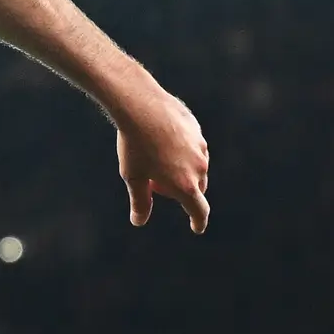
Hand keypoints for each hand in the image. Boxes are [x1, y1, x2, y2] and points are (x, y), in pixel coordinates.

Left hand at [110, 84, 209, 233]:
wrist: (140, 106)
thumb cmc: (135, 145)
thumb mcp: (133, 177)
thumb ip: (140, 202)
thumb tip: (139, 221)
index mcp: (185, 185)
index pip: (199, 210)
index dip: (198, 221)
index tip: (197, 227)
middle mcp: (199, 167)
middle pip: (197, 188)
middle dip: (181, 191)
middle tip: (156, 185)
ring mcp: (200, 146)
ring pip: (196, 166)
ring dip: (182, 170)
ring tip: (156, 159)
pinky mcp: (197, 129)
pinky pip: (193, 146)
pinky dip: (182, 150)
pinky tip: (162, 140)